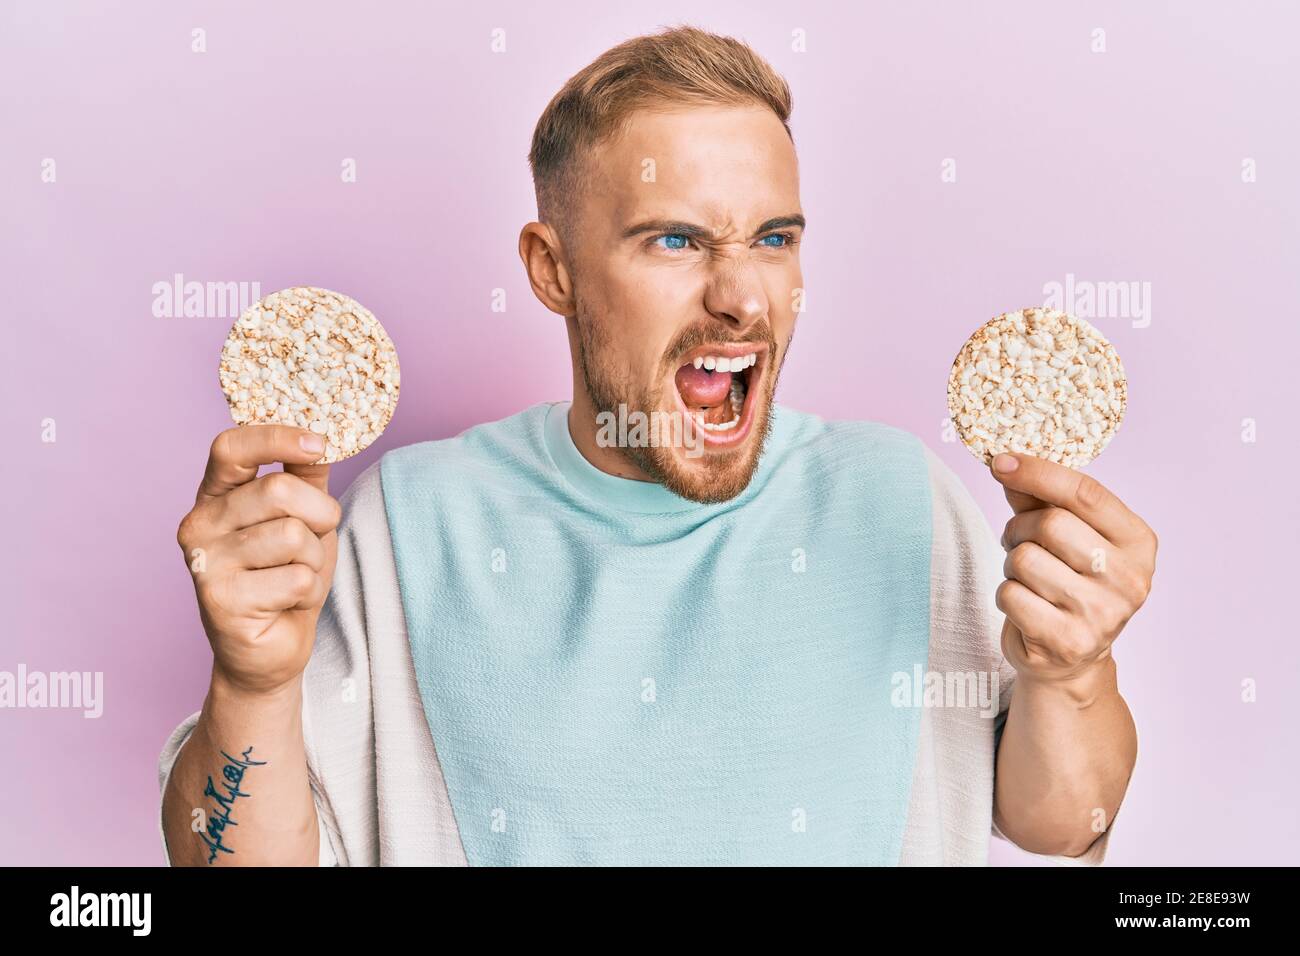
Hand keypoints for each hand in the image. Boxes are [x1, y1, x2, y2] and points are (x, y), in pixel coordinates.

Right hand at [176, 425, 341, 696]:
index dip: (276, 438)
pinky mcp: (220, 601)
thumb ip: (306, 477)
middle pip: (278, 491)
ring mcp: (205, 563)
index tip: (318, 443)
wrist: (270, 651)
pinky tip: (286, 604)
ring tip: (295, 576)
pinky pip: (295, 578)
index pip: (231, 447)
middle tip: (314, 540)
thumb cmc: (285, 576)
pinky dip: (307, 591)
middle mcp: (199, 524)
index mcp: (215, 496)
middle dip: (319, 515)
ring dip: (314, 559)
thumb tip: (322, 433)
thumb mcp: (303, 518)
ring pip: (292, 536)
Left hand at [990, 453, 1156, 685]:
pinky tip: (1025, 606)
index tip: (1000, 461)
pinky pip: (1011, 595)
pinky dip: (1006, 595)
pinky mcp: (1068, 642)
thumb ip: (1040, 501)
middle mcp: (1129, 578)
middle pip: (1051, 524)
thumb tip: (1006, 465)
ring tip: (1027, 578)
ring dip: (1011, 564)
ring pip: (1025, 559)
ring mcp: (1102, 614)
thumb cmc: (1067, 583)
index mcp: (1138, 542)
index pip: (1086, 493)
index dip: (1038, 472)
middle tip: (1018, 541)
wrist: (1071, 658)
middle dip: (1019, 528)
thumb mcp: (1066, 537)